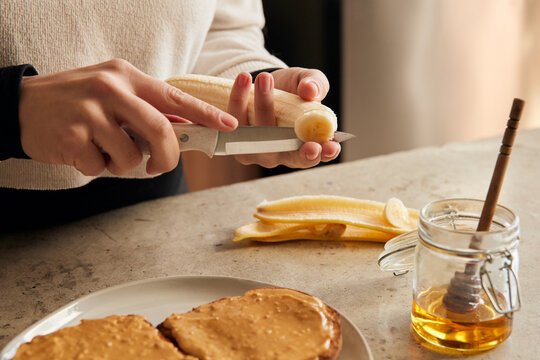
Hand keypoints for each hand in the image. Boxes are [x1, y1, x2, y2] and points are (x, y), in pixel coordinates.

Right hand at [18, 59, 237, 175]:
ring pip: (130, 156)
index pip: (174, 96)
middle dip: (168, 156)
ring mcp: (89, 113)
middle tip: (160, 166)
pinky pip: (101, 167)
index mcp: (126, 76)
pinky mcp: (71, 136)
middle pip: (160, 130)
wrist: (20, 105)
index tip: (228, 126)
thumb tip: (184, 127)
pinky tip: (81, 152)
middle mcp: (110, 89)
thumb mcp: (112, 92)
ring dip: (122, 164)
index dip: (204, 113)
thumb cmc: (76, 101)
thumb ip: (145, 108)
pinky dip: (96, 168)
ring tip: (103, 151)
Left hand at [227, 67, 339, 167]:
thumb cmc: (293, 88)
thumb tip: (310, 91)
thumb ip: (315, 84)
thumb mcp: (308, 81)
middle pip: (290, 155)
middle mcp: (283, 154)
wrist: (262, 82)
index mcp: (306, 144)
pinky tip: (244, 80)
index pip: (318, 155)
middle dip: (295, 146)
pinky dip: (238, 101)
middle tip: (303, 129)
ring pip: (261, 137)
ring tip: (265, 78)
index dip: (325, 153)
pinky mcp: (237, 142)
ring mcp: (259, 152)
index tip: (330, 146)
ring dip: (263, 106)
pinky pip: (236, 125)